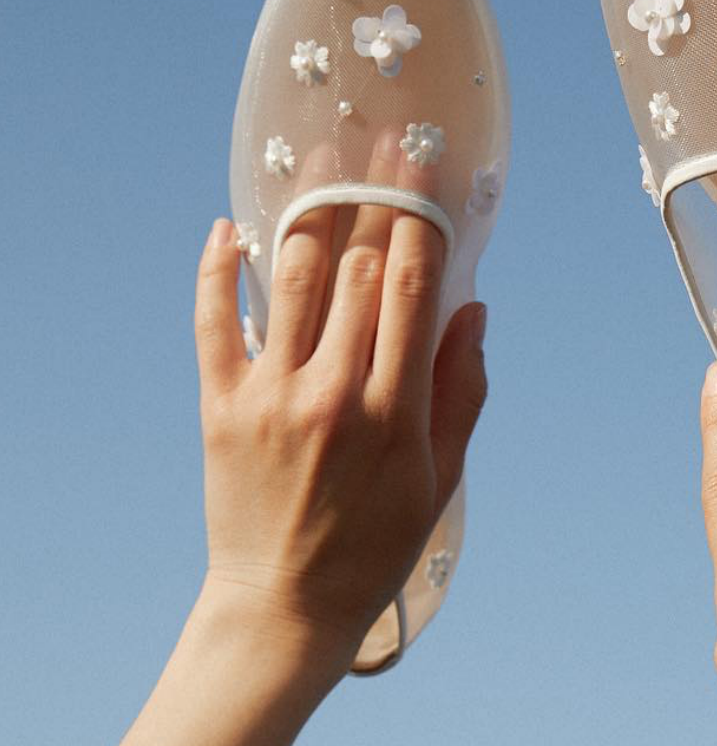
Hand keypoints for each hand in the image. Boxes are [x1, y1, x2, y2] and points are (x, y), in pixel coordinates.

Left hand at [194, 129, 487, 665]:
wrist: (284, 604)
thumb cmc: (374, 546)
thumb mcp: (440, 480)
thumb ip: (462, 392)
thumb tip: (472, 307)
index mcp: (397, 413)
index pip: (414, 289)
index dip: (421, 217)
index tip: (426, 167)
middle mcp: (334, 393)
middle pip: (359, 269)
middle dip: (374, 196)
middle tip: (380, 141)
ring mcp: (272, 397)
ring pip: (292, 279)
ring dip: (308, 212)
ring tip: (316, 160)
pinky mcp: (221, 407)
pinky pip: (215, 322)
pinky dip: (218, 270)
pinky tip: (227, 227)